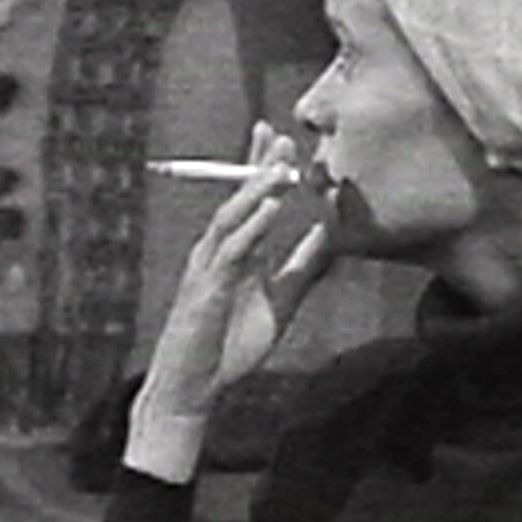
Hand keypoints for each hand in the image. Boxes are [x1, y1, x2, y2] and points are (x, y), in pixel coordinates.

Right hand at [139, 121, 335, 420]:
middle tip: (281, 134)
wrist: (195, 387)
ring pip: (231, 218)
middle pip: (237, 199)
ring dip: (256, 189)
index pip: (248, 202)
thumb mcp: (279, 301)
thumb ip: (301, 268)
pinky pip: (230, 250)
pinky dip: (251, 226)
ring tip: (281, 166)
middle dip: (257, 166)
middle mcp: (216, 253)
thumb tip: (327, 233)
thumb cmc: (229, 347)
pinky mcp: (206, 289)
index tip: (282, 137)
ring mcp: (208, 269)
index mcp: (234, 254)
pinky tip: (271, 208)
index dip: (262, 169)